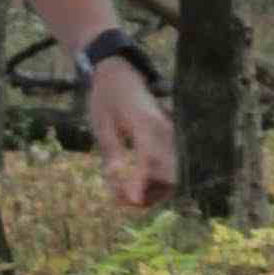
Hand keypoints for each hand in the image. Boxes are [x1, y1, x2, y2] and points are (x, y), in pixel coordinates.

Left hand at [91, 68, 175, 208]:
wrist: (119, 73)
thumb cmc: (107, 98)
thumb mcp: (102, 125)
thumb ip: (112, 155)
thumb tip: (119, 186)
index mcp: (146, 125)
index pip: (150, 162)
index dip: (142, 186)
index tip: (127, 201)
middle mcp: (164, 131)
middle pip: (168, 175)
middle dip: (148, 195)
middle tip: (122, 201)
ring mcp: (169, 135)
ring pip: (172, 175)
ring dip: (152, 192)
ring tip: (125, 196)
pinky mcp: (168, 139)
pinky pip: (168, 167)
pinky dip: (154, 182)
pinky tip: (134, 184)